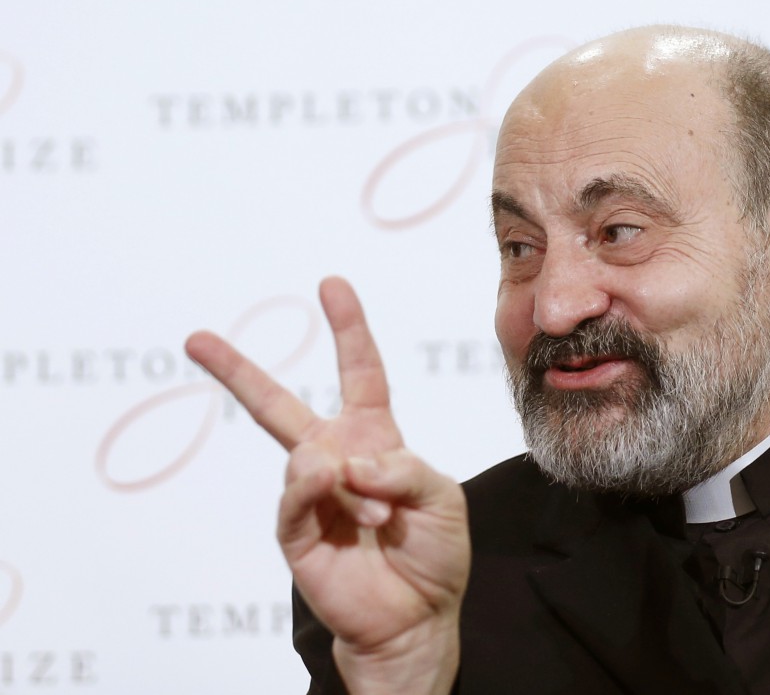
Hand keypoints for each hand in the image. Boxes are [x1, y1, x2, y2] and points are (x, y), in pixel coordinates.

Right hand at [185, 277, 468, 693]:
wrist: (418, 617)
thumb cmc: (434, 552)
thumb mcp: (441, 496)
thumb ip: (402, 467)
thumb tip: (342, 459)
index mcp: (374, 439)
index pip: (360, 374)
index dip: (348, 331)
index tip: (331, 286)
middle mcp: (336, 459)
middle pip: (278, 406)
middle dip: (237, 372)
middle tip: (195, 339)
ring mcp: (311, 495)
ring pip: (306, 456)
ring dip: (352, 482)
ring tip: (378, 514)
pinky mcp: (295, 531)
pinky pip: (294, 497)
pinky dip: (317, 491)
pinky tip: (338, 495)